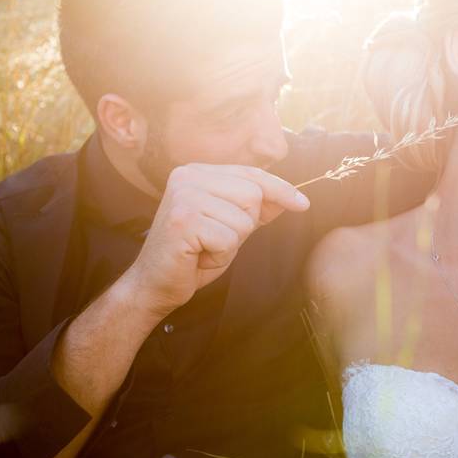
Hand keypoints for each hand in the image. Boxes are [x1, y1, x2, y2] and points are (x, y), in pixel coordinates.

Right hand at [123, 163, 308, 314]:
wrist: (154, 284)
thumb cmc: (193, 254)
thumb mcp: (230, 225)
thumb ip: (256, 208)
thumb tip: (291, 197)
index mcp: (197, 172)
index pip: (252, 174)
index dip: (281, 190)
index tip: (303, 203)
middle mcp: (187, 177)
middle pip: (253, 194)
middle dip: (244, 225)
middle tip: (215, 238)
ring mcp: (183, 197)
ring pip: (243, 219)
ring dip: (231, 243)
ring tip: (205, 247)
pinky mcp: (183, 221)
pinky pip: (229, 239)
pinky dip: (220, 256)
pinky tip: (199, 256)